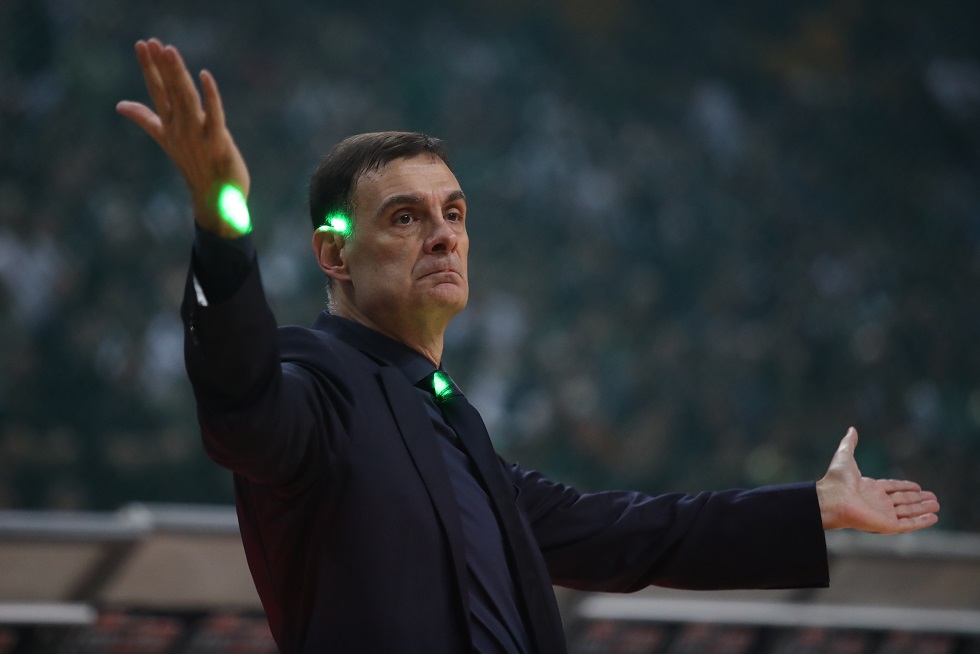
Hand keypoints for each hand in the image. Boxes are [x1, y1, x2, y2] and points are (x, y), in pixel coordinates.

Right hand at [116, 38, 249, 236]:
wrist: (215, 200)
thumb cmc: (196, 166)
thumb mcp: (167, 139)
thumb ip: (146, 119)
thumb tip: (120, 105)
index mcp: (170, 126)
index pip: (157, 91)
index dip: (150, 68)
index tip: (141, 45)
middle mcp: (181, 129)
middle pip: (170, 91)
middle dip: (161, 66)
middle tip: (151, 41)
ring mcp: (198, 136)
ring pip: (186, 99)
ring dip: (178, 75)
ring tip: (169, 50)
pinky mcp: (218, 142)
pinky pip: (214, 115)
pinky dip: (210, 95)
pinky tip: (204, 75)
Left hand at [816, 427, 939, 532]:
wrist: (832, 499)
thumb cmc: (836, 480)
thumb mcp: (844, 456)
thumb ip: (850, 443)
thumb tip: (852, 429)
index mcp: (869, 488)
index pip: (892, 488)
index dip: (905, 487)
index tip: (918, 487)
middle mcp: (877, 502)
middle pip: (903, 500)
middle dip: (918, 499)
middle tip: (933, 497)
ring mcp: (883, 514)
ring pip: (908, 511)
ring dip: (923, 508)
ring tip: (937, 504)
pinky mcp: (887, 524)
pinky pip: (908, 523)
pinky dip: (921, 521)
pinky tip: (934, 517)